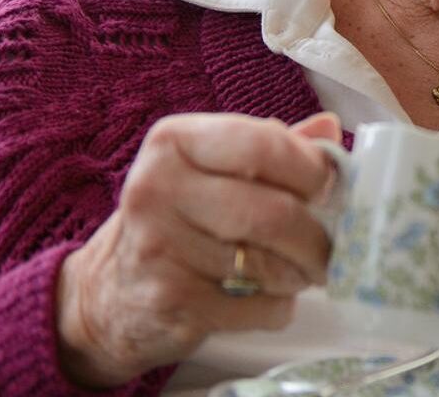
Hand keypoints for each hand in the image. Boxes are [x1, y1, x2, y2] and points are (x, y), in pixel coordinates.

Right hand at [55, 112, 342, 386]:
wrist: (107, 293)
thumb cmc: (177, 220)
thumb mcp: (210, 170)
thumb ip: (270, 147)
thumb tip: (330, 130)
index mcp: (173, 142)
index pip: (263, 145)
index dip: (313, 170)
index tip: (330, 189)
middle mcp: (157, 190)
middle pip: (272, 213)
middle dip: (317, 237)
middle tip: (329, 247)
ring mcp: (159, 249)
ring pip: (269, 264)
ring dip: (301, 274)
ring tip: (300, 271)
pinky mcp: (170, 302)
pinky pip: (256, 307)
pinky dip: (278, 307)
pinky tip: (269, 299)